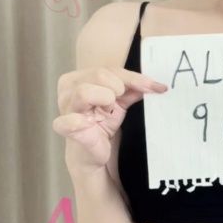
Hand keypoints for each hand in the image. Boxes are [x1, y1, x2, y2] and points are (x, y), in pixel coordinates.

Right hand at [53, 66, 167, 174]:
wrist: (94, 152)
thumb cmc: (103, 122)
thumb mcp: (120, 102)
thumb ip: (133, 89)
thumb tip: (156, 85)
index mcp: (79, 77)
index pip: (110, 70)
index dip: (135, 78)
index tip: (157, 87)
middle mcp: (68, 89)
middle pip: (100, 75)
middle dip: (118, 88)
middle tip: (118, 103)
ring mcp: (66, 108)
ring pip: (84, 92)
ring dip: (104, 99)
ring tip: (107, 110)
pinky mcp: (66, 129)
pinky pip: (67, 122)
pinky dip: (77, 121)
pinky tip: (87, 123)